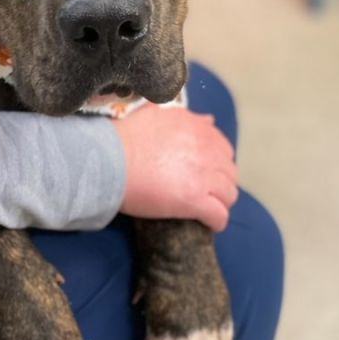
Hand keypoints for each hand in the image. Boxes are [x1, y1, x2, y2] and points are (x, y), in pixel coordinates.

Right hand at [112, 105, 237, 231]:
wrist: (109, 158)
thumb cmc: (124, 136)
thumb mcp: (156, 114)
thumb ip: (184, 117)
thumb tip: (208, 120)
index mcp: (196, 127)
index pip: (222, 147)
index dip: (216, 161)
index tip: (205, 170)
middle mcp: (205, 149)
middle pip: (230, 171)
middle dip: (221, 182)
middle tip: (206, 191)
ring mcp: (202, 175)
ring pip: (229, 194)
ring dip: (221, 201)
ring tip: (208, 208)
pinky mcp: (194, 200)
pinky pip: (219, 215)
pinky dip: (217, 221)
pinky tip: (209, 224)